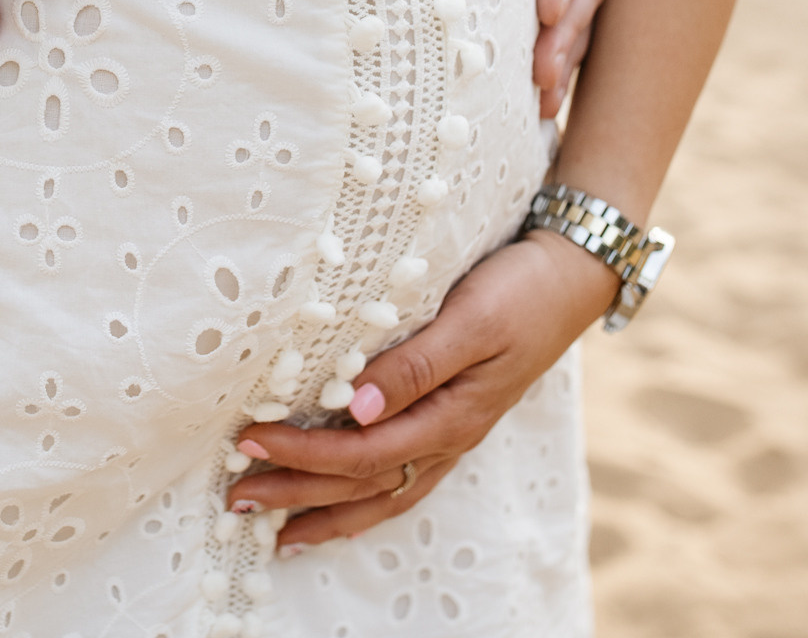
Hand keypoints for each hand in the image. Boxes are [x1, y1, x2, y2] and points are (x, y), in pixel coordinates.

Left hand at [226, 232, 617, 548]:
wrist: (571, 278)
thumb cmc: (521, 292)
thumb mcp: (471, 320)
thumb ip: (415, 365)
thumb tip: (355, 407)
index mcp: (451, 416)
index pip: (361, 451)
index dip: (302, 454)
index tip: (248, 441)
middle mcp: (450, 436)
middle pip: (363, 482)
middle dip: (297, 492)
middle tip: (236, 496)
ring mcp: (453, 434)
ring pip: (382, 492)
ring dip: (326, 511)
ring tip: (275, 530)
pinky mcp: (453, 420)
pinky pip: (401, 478)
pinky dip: (363, 501)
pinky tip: (337, 509)